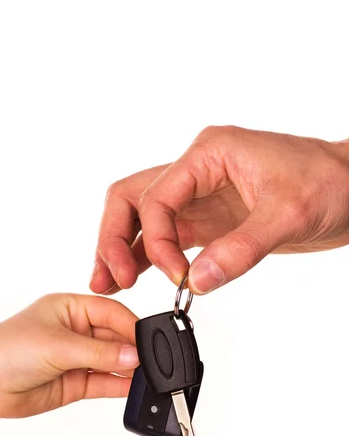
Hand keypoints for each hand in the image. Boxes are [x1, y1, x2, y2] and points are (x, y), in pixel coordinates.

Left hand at [0, 294, 138, 417]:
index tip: (149, 339)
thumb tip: (132, 355)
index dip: (131, 325)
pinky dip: (120, 386)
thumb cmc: (5, 350)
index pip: (111, 312)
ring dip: (128, 369)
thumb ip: (99, 353)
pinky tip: (133, 387)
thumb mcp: (58, 345)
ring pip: (112, 362)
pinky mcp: (75, 382)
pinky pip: (105, 383)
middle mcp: (76, 331)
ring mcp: (76, 358)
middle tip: (151, 361)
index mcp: (71, 308)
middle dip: (132, 349)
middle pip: (115, 338)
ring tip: (146, 376)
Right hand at [90, 127, 348, 294]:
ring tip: (108, 282)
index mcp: (209, 154)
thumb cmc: (329, 181)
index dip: (158, 241)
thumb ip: (241, 248)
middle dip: (115, 238)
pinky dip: (150, 256)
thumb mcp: (288, 213)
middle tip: (111, 277)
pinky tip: (136, 276)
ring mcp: (200, 197)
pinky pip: (167, 236)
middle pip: (132, 199)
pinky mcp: (209, 220)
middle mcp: (197, 172)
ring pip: (144, 218)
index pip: (157, 197)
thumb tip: (199, 279)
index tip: (176, 274)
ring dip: (124, 248)